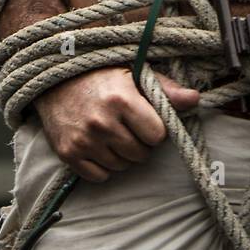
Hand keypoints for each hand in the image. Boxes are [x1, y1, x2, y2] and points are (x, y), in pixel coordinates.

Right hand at [35, 66, 199, 182]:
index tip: (147, 120)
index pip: (157, 135)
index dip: (156, 129)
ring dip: (123, 155)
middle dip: (140, 143)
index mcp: (121, 100)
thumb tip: (196, 99)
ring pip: (122, 167)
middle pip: (140, 154)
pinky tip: (101, 146)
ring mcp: (83, 140)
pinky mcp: (67, 154)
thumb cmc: (99, 73)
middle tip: (129, 126)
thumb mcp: (133, 73)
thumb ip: (165, 89)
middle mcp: (101, 122)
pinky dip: (104, 166)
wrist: (52, 78)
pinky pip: (100, 176)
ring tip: (114, 133)